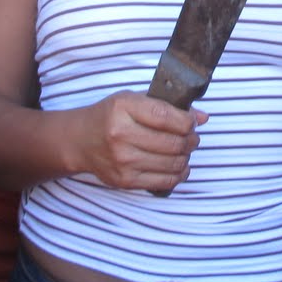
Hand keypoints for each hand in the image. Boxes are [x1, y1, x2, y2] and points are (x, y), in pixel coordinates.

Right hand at [78, 91, 203, 191]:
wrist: (80, 141)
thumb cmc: (109, 116)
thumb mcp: (132, 100)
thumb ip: (166, 106)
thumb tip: (202, 117)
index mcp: (123, 108)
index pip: (168, 116)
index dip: (188, 121)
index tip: (192, 121)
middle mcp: (121, 135)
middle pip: (174, 142)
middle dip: (191, 140)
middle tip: (192, 137)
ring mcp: (123, 160)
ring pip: (173, 163)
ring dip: (187, 157)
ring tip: (185, 150)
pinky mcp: (125, 180)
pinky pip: (164, 181)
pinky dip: (179, 174)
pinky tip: (179, 166)